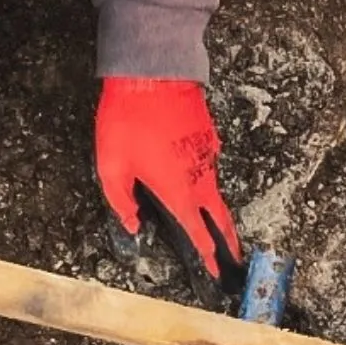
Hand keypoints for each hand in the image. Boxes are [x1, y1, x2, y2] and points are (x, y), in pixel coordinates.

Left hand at [96, 76, 240, 279]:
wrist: (152, 75)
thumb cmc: (129, 121)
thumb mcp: (111, 167)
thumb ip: (121, 202)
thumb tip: (133, 223)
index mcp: (178, 189)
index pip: (198, 231)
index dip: (208, 253)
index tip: (217, 269)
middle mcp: (200, 175)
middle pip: (220, 215)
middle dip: (228, 239)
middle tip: (234, 257)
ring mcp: (208, 153)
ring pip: (213, 188)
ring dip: (213, 207)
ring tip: (212, 223)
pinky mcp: (207, 135)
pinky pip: (207, 164)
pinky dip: (204, 177)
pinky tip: (190, 176)